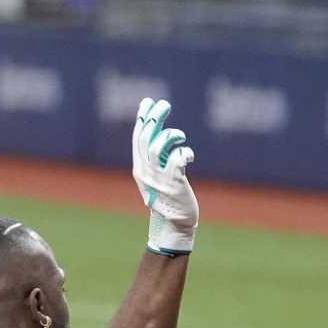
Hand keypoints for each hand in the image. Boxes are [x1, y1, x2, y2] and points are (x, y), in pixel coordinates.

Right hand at [132, 98, 197, 253]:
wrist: (173, 225)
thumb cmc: (168, 199)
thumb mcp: (156, 176)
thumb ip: (155, 157)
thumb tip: (157, 133)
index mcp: (139, 168)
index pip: (138, 138)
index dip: (142, 118)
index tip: (148, 102)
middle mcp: (145, 172)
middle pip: (146, 138)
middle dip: (155, 117)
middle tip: (164, 104)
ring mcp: (158, 179)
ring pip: (158, 147)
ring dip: (170, 135)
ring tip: (180, 135)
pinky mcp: (174, 185)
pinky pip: (176, 161)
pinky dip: (184, 152)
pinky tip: (189, 154)